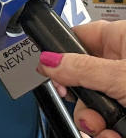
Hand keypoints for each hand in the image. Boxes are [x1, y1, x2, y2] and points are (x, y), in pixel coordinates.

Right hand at [36, 20, 125, 137]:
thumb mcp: (119, 75)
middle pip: (78, 78)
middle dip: (79, 103)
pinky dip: (106, 132)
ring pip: (91, 104)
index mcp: (119, 38)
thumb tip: (45, 60)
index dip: (59, 55)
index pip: (76, 36)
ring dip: (92, 123)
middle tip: (87, 112)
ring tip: (105, 130)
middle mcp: (120, 62)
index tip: (54, 75)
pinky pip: (106, 120)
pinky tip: (115, 134)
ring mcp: (123, 87)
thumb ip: (80, 68)